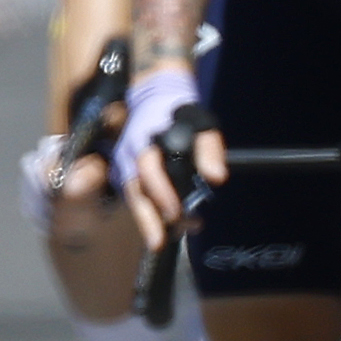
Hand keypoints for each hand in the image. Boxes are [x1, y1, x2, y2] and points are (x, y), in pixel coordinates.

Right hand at [114, 70, 223, 245]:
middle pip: (134, 192)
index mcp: (146, 140)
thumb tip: (217, 178)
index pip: (148, 169)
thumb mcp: (201, 124)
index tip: (175, 212)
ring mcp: (123, 166)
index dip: (161, 192)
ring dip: (150, 221)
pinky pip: (135, 197)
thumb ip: (209, 149)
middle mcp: (129, 155)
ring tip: (169, 238)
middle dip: (146, 220)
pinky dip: (150, 214)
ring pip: (133, 198)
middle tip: (159, 243)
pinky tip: (169, 227)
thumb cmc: (180, 113)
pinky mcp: (125, 175)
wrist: (154, 97)